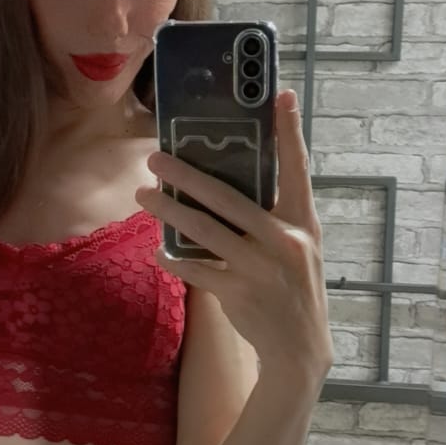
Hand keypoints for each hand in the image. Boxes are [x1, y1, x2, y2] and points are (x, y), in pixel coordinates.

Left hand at [135, 89, 332, 399]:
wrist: (301, 350)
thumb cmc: (293, 287)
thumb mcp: (298, 247)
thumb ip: (274, 216)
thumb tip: (226, 181)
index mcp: (302, 223)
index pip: (297, 168)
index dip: (289, 131)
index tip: (279, 94)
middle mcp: (284, 241)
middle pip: (228, 197)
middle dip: (188, 175)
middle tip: (156, 157)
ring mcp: (260, 268)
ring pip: (204, 231)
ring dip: (169, 211)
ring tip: (143, 196)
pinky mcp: (238, 294)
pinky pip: (195, 270)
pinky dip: (173, 259)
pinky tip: (157, 250)